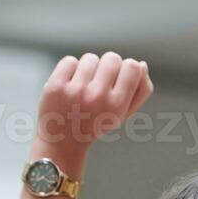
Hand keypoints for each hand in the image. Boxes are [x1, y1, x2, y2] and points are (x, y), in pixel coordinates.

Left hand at [32, 52, 153, 169]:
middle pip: (112, 58)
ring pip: (90, 58)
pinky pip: (70, 60)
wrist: (64, 140)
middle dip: (109, 66)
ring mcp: (75, 91)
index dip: (128, 68)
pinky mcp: (56, 86)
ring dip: (89, 68)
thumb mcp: (124, 114)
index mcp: (117, 105)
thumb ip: (141, 92)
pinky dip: (71, 69)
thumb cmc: (97, 123)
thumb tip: (142, 64)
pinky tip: (71, 83)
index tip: (121, 78)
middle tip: (102, 81)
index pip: (132, 66)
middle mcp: (97, 96)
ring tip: (85, 85)